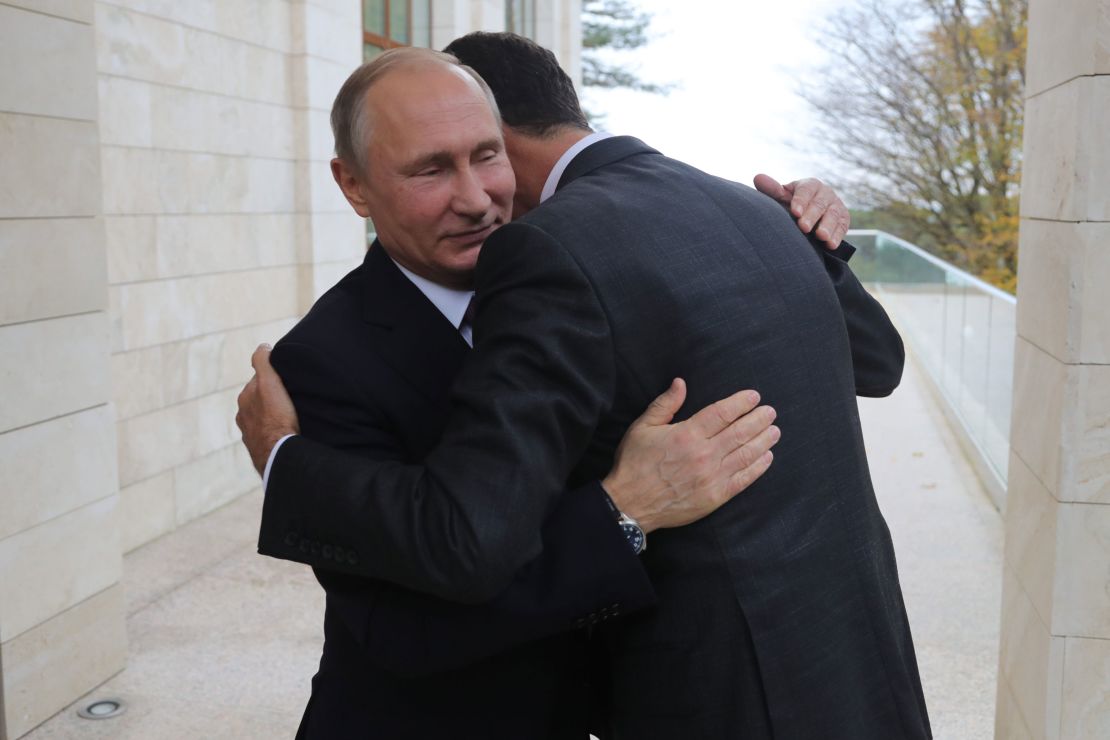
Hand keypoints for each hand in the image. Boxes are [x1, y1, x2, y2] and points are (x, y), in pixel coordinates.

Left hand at [236, 344, 299, 474]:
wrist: (278, 453)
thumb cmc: (276, 417)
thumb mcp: (270, 382)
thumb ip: (263, 362)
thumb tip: (263, 346)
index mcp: (245, 398)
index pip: (259, 380)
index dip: (273, 378)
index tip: (287, 380)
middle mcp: (243, 415)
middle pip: (260, 400)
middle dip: (271, 397)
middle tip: (291, 398)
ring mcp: (249, 433)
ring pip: (262, 418)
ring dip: (273, 416)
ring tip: (290, 416)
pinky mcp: (259, 449)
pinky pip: (267, 435)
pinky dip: (274, 431)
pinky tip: (285, 432)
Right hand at [601, 379, 778, 532]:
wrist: (630, 504)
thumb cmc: (634, 463)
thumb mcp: (642, 427)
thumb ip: (665, 404)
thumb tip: (681, 382)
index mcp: (686, 434)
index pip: (721, 413)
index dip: (741, 403)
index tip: (754, 397)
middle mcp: (703, 454)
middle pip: (739, 432)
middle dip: (758, 420)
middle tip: (770, 412)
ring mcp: (711, 477)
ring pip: (745, 454)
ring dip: (763, 441)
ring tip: (774, 431)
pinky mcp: (715, 497)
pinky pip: (743, 480)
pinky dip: (758, 468)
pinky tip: (767, 457)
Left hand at [753, 174, 849, 248]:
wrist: (810, 216)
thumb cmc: (792, 205)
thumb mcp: (782, 198)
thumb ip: (772, 190)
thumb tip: (757, 178)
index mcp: (810, 185)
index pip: (806, 190)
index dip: (801, 201)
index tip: (794, 212)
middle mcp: (825, 193)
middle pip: (820, 203)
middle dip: (812, 215)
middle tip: (804, 227)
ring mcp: (836, 206)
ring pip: (834, 214)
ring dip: (828, 226)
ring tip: (821, 236)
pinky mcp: (844, 219)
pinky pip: (842, 227)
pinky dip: (837, 236)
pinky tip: (830, 244)